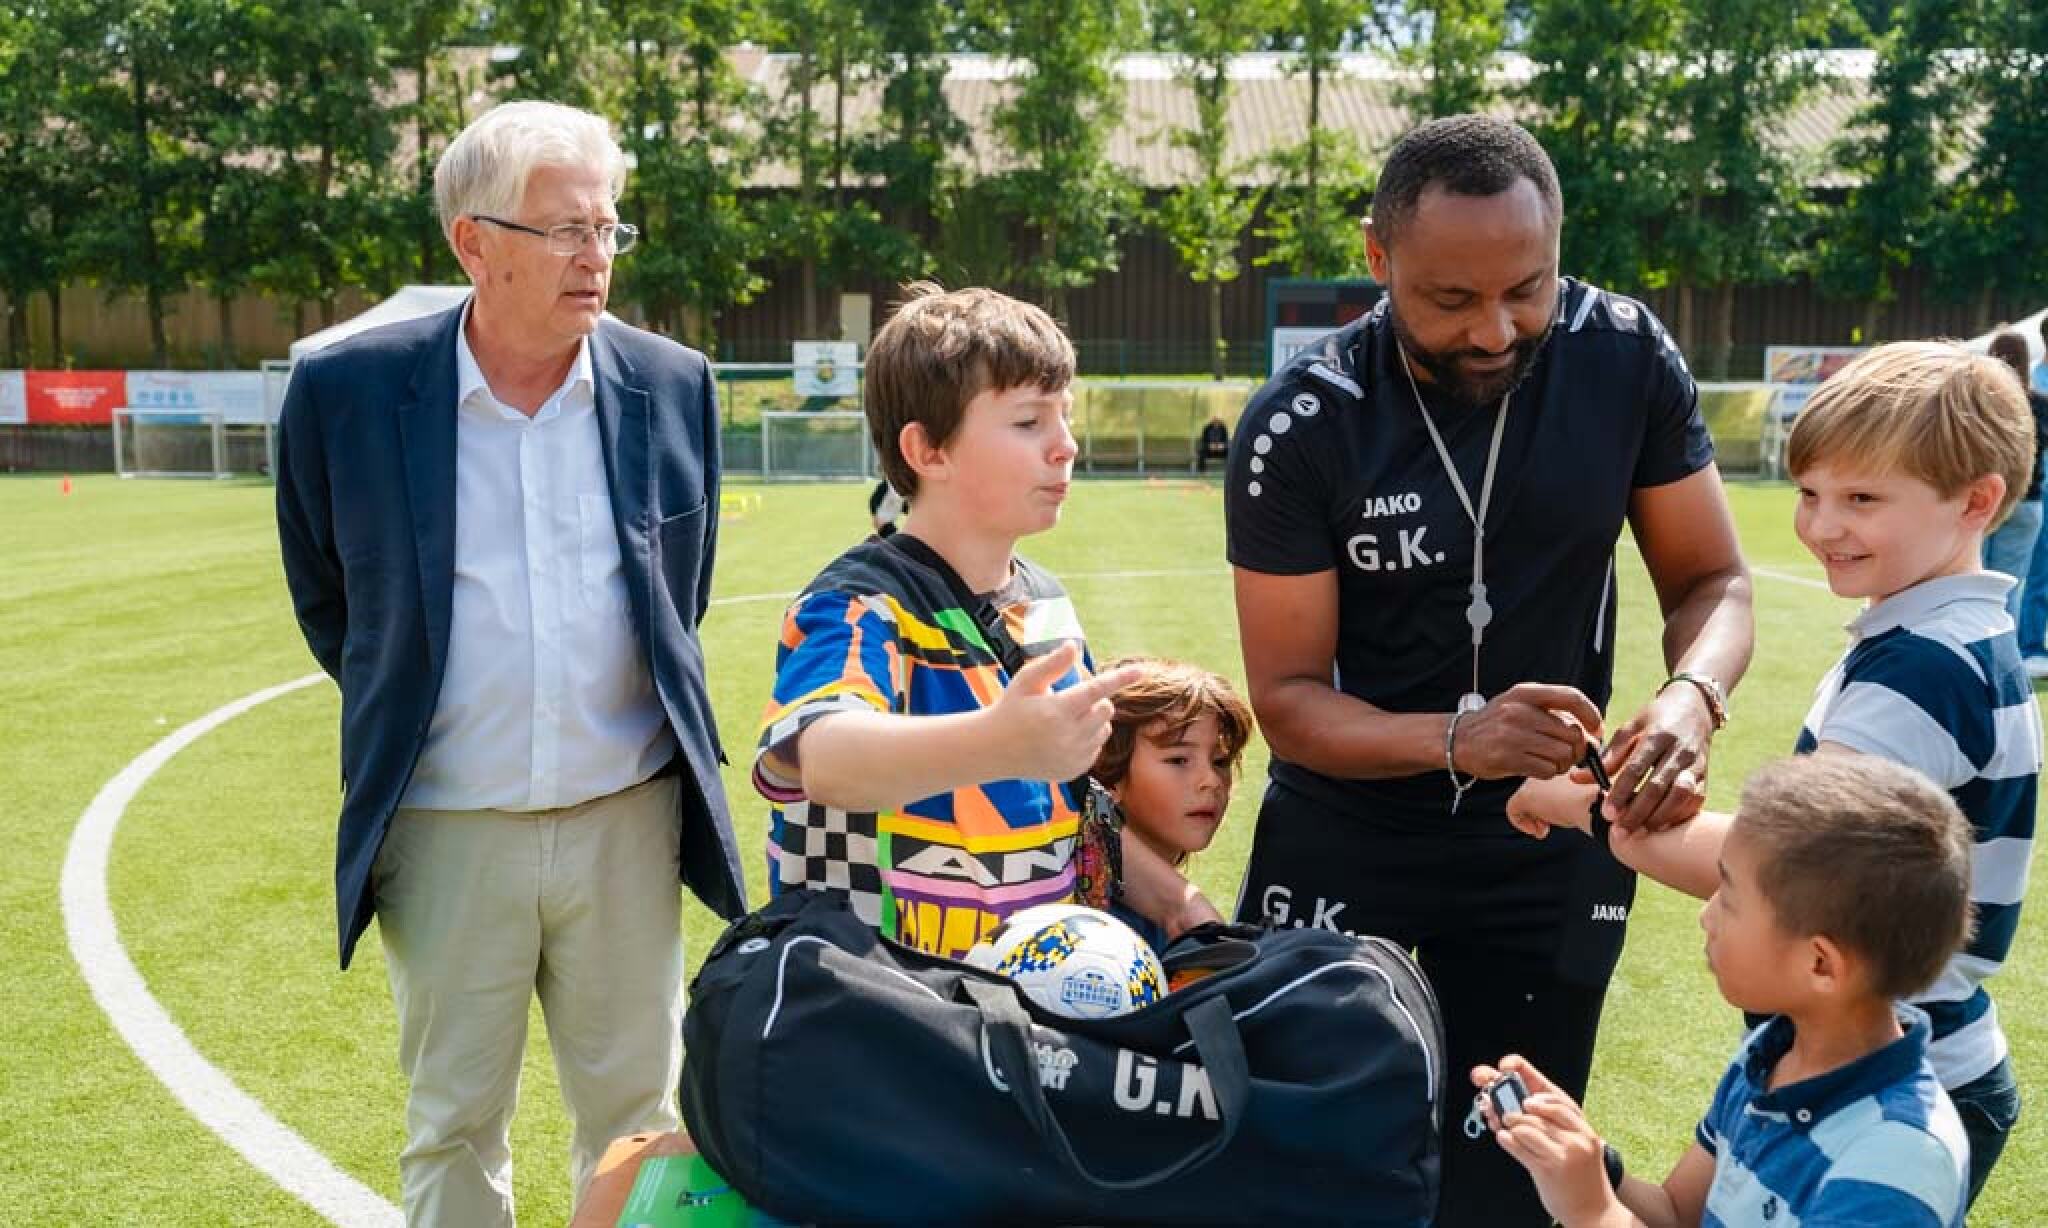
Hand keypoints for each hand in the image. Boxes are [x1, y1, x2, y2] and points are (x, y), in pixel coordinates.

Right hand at [986, 644, 1142, 783]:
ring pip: (1104, 730)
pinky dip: (1088, 739)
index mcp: (1056, 710)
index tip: (1140, 670)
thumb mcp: (1026, 681)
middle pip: (1106, 710)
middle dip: (1097, 700)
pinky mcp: (1073, 770)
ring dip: (1094, 720)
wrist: (994, 750)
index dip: (1120, 678)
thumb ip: (1052, 664)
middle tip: (1073, 700)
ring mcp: (1072, 756)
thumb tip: (1074, 646)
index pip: (1096, 690)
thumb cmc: (1010, 709)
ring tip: (1067, 719)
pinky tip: (1064, 737)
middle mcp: (1067, 736)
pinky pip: (1096, 748)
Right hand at [1453, 683, 1604, 780]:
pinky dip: (1549, 773)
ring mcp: (1512, 735)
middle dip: (1576, 749)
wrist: (1458, 740)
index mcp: (1526, 693)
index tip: (1596, 728)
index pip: (1571, 697)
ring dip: (1563, 763)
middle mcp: (1520, 711)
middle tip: (1568, 753)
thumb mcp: (1520, 704)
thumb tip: (1591, 732)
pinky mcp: (1508, 759)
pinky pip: (1547, 770)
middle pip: (1572, 734)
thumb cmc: (1497, 723)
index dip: (1591, 714)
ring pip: (1562, 755)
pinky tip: (1537, 767)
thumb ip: (1551, 711)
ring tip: (1552, 761)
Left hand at [1470, 1057, 1619, 1227]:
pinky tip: (1505, 1139)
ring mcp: (1563, 1151)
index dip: (1523, 1072)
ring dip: (1507, 1125)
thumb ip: (1549, 1121)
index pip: (1549, 1090)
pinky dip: (1506, 1140)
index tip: (1504, 1067)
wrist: (1595, 1210)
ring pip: (1523, 1124)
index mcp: (1579, 1123)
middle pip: (1531, 1106)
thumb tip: (1512, 1102)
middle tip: (1493, 1104)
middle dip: (1507, 1103)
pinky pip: (1518, 1146)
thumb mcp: (1573, 1140)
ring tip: (1505, 1127)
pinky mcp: (1549, 1168)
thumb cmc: (1580, 1173)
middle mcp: (1575, 1134)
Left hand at [1506, 771, 1600, 839]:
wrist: (1592, 804)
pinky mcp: (1523, 796)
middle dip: (1541, 812)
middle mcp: (1540, 772)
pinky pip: (1512, 811)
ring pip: (1523, 802)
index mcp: (1555, 768)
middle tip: (1552, 823)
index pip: (1544, 787)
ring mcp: (1531, 783)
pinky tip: (1538, 830)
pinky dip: (1522, 824)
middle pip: (1533, 794)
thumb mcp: (1582, 793)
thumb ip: (1569, 793)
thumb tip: (1562, 807)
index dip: (1551, 803)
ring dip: (1534, 819)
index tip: (1561, 812)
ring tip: (1546, 827)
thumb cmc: (1593, 801)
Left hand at [1600, 683, 1713, 831]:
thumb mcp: (1630, 727)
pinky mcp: (1704, 775)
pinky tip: (1660, 826)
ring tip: (1639, 833)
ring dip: (1658, 818)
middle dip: (1637, 813)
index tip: (1606, 813)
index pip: (1636, 768)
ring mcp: (1695, 764)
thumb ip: (1607, 755)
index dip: (1621, 792)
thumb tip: (1576, 778)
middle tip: (1618, 832)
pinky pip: (1695, 800)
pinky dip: (1678, 815)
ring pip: (1680, 796)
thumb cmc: (1654, 719)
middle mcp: (1679, 750)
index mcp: (1657, 735)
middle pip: (1657, 786)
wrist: (1695, 707)